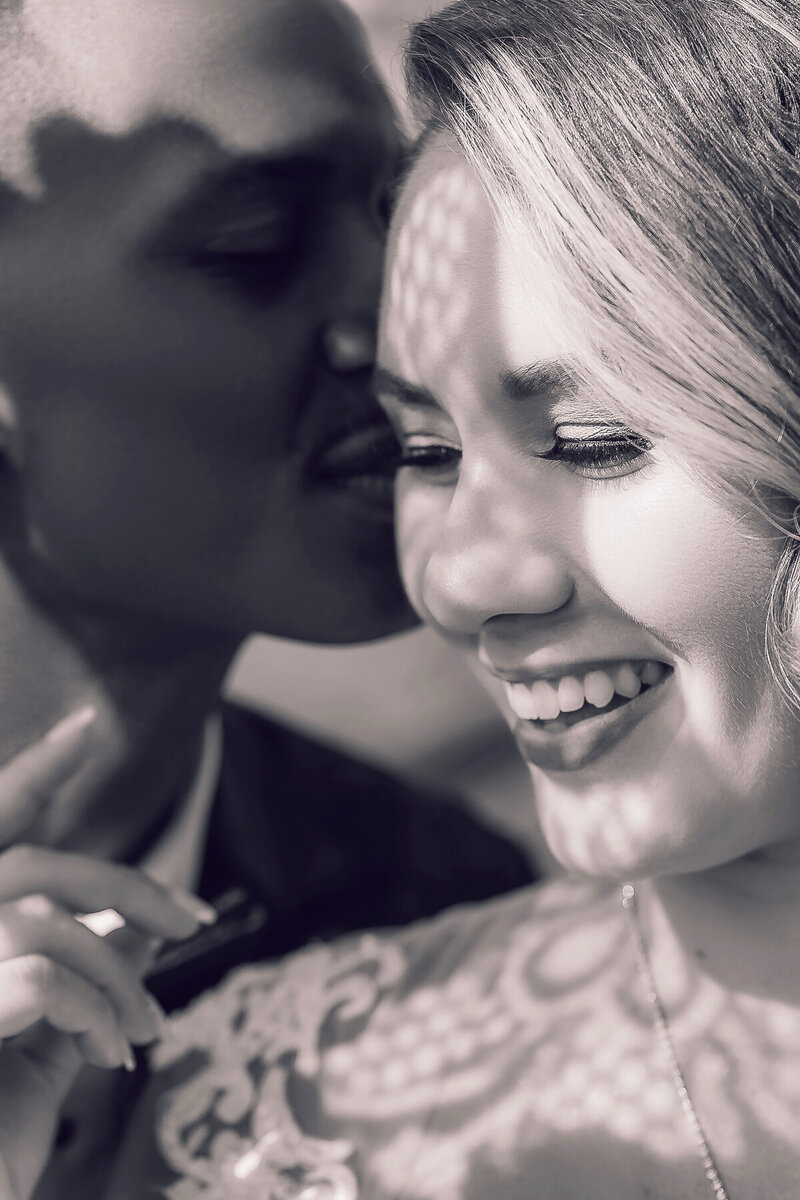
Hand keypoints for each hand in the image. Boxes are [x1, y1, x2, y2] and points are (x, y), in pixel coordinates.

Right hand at [0, 708, 215, 1199]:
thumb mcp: (46, 1042)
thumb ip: (88, 978)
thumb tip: (144, 929)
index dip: (39, 769)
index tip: (90, 723)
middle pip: (40, 869)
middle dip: (127, 887)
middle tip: (196, 918)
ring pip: (50, 926)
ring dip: (116, 977)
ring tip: (144, 1034)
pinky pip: (43, 981)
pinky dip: (93, 1011)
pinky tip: (112, 1054)